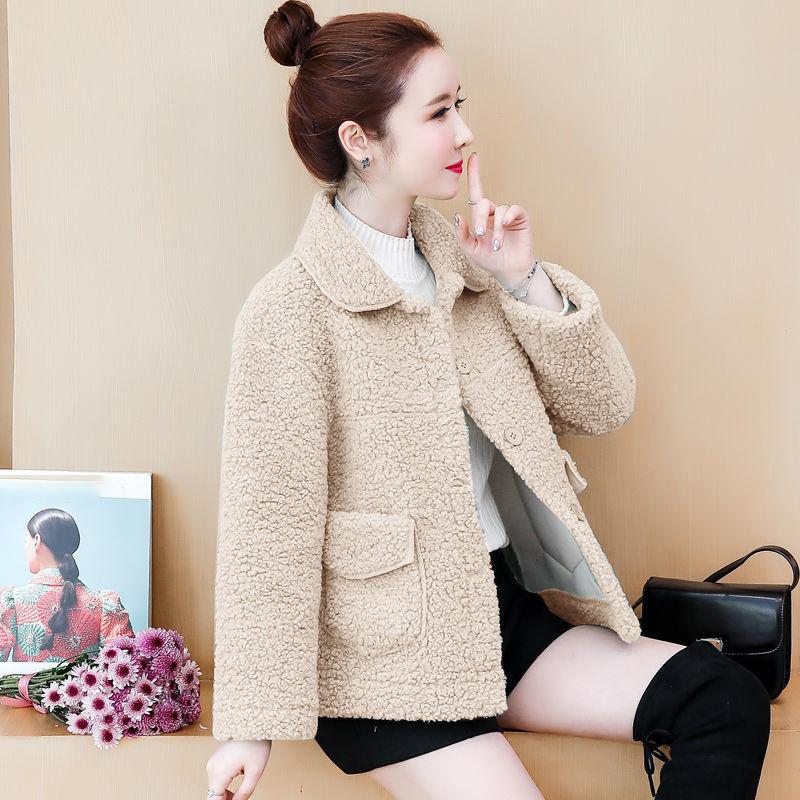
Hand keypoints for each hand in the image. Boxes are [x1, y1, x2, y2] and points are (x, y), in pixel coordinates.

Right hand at [206, 740, 271, 799]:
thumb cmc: (256, 743)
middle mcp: (212, 767)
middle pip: (214, 794)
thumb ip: (245, 793)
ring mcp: (213, 762)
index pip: (214, 799)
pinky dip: (224, 786)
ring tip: (238, 796)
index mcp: (219, 772)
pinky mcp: (217, 759)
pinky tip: (234, 788)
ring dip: (225, 794)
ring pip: (215, 787)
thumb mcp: (255, 772)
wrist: (253, 722)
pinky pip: (217, 778)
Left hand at [452, 152, 536, 286]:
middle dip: (480, 217)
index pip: (476, 192)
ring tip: (496, 244)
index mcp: (480, 217)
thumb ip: (462, 234)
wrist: (509, 271)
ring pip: (499, 210)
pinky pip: (513, 210)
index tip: (473, 157)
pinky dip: (508, 216)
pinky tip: (506, 226)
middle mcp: (494, 213)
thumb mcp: (470, 249)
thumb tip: (457, 215)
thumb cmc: (489, 261)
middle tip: (480, 232)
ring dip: (496, 229)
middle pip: (483, 203)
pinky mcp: (521, 218)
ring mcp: (508, 215)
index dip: (474, 174)